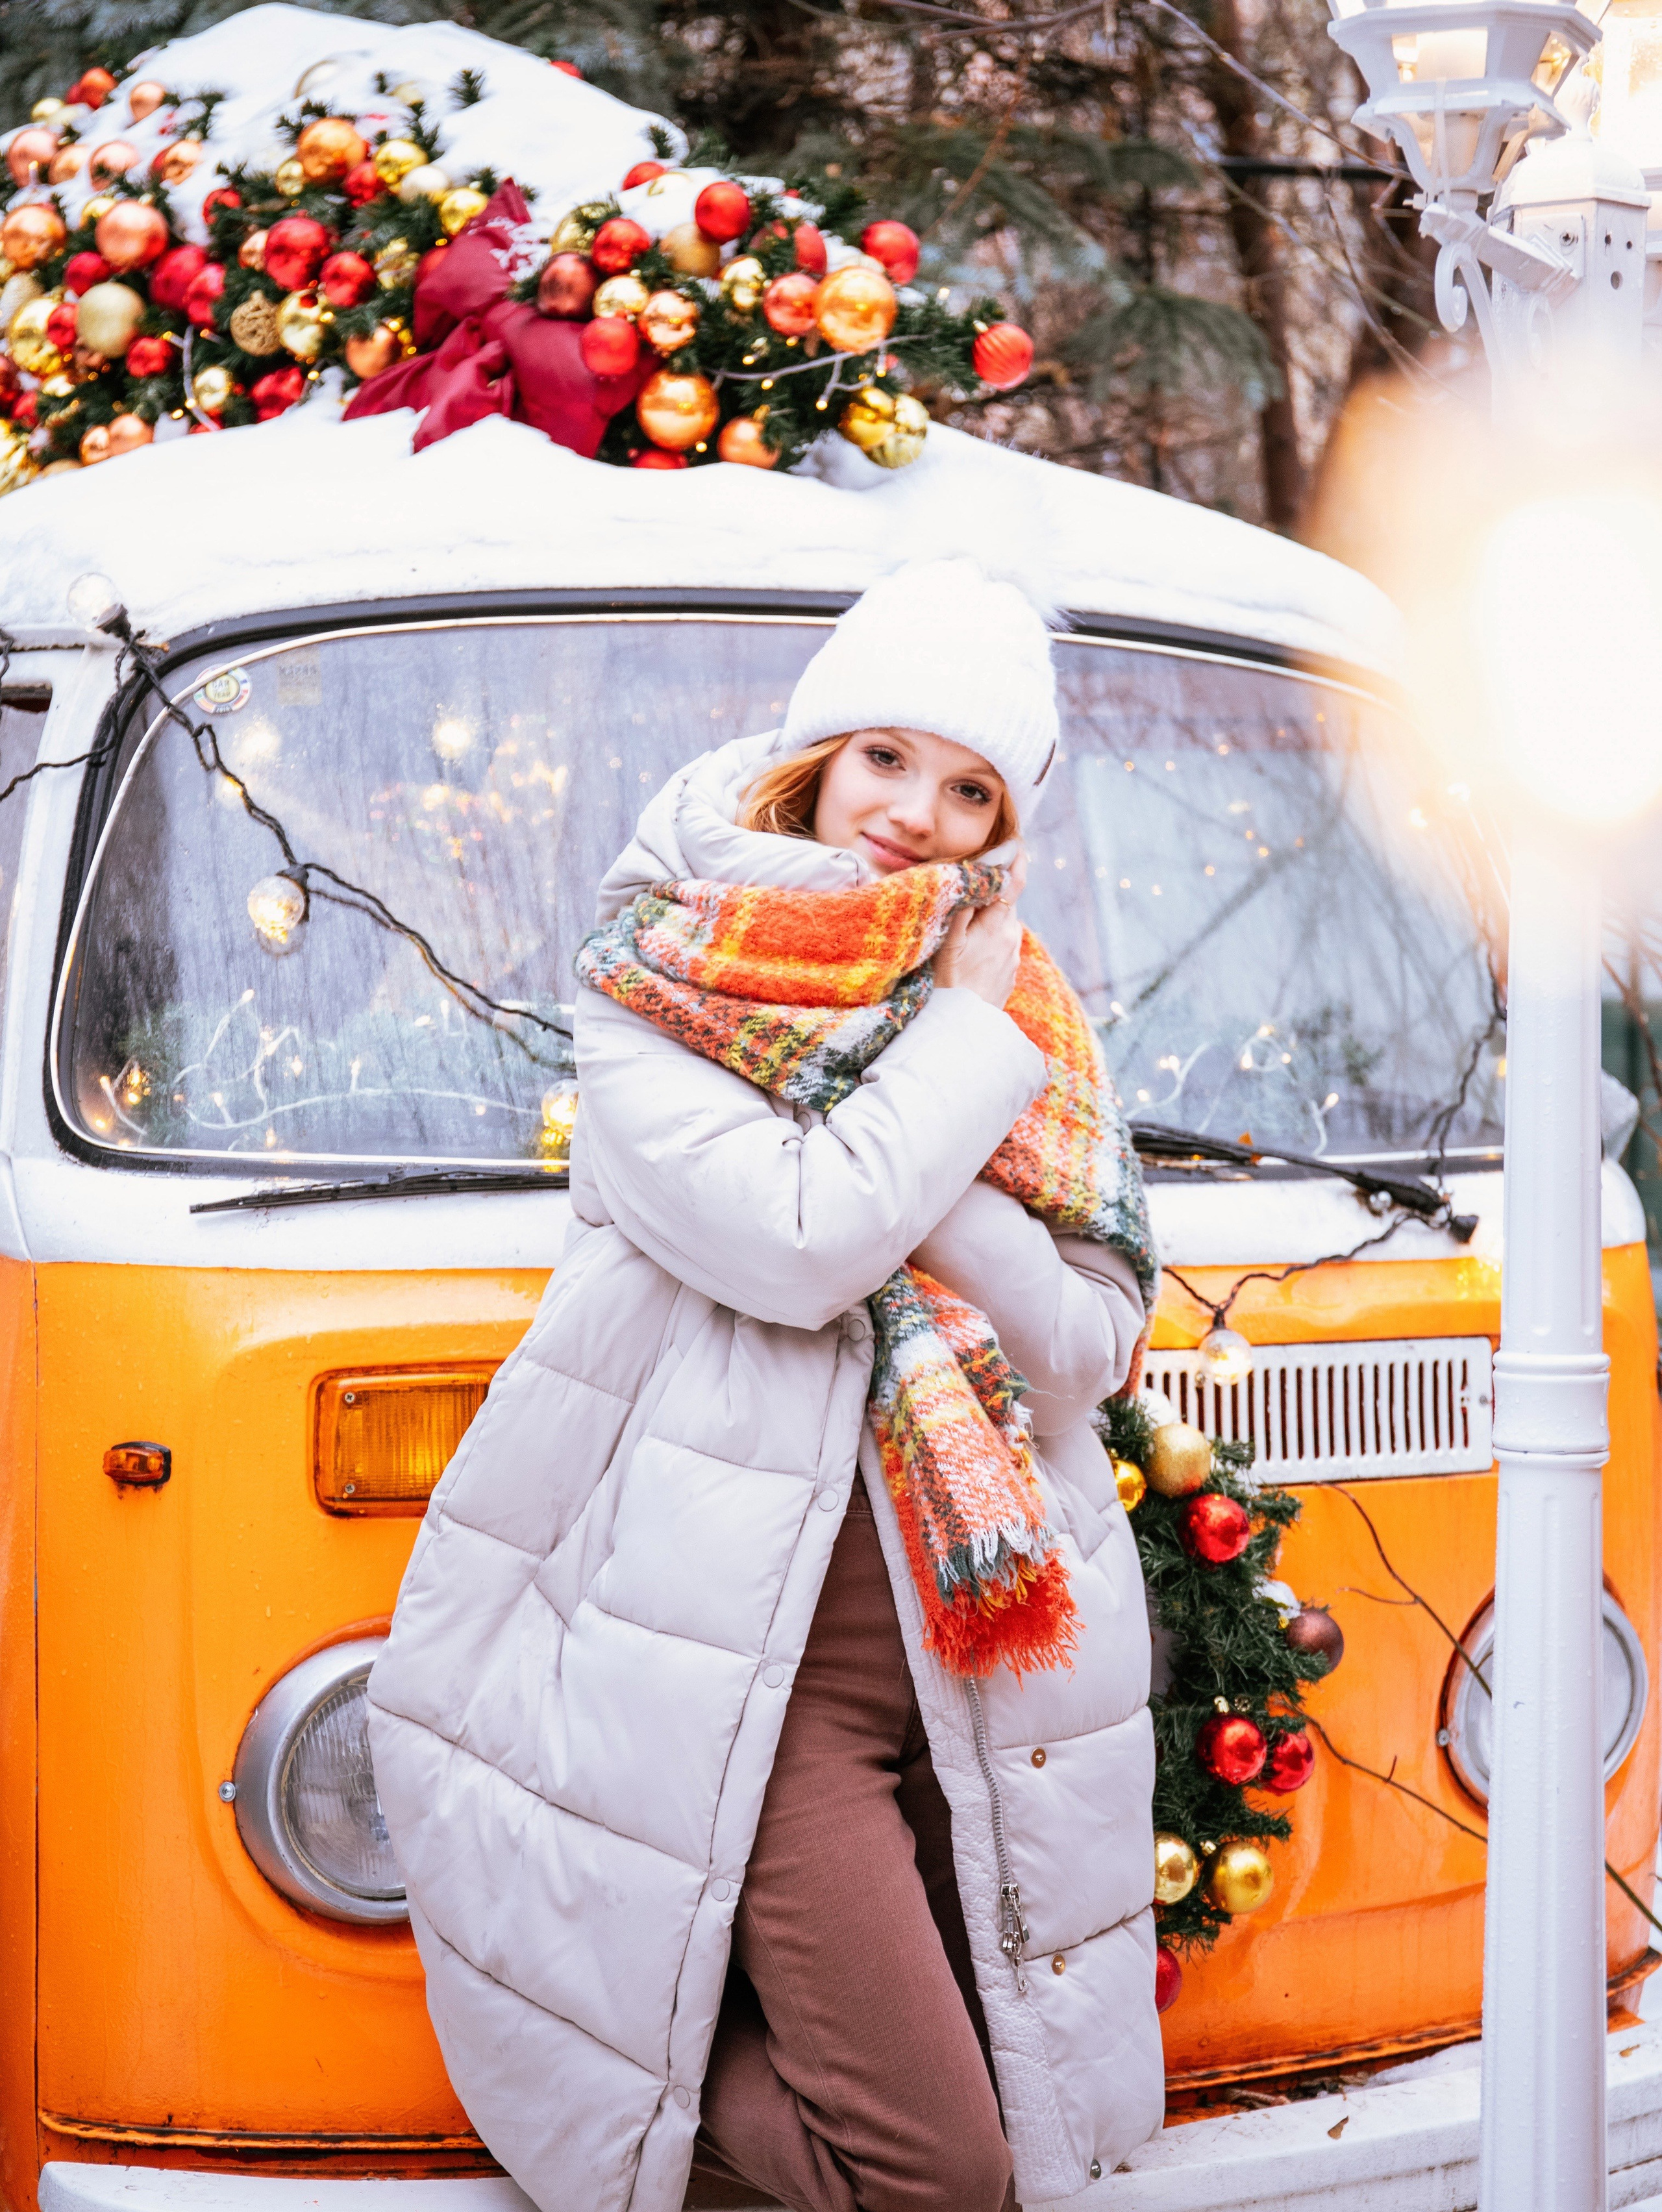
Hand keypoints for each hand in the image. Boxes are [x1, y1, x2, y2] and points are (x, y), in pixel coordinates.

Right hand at [932, 855, 1025, 1008]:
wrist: (960, 1028)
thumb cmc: (946, 983)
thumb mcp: (948, 942)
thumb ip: (965, 906)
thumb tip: (978, 875)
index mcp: (997, 925)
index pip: (1014, 883)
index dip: (1016, 860)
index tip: (1016, 842)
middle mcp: (1012, 939)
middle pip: (1006, 904)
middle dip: (994, 893)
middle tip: (973, 888)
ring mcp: (1013, 958)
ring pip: (1003, 926)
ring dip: (989, 920)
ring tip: (966, 929)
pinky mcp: (1010, 974)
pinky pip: (1002, 947)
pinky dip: (990, 941)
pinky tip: (971, 955)